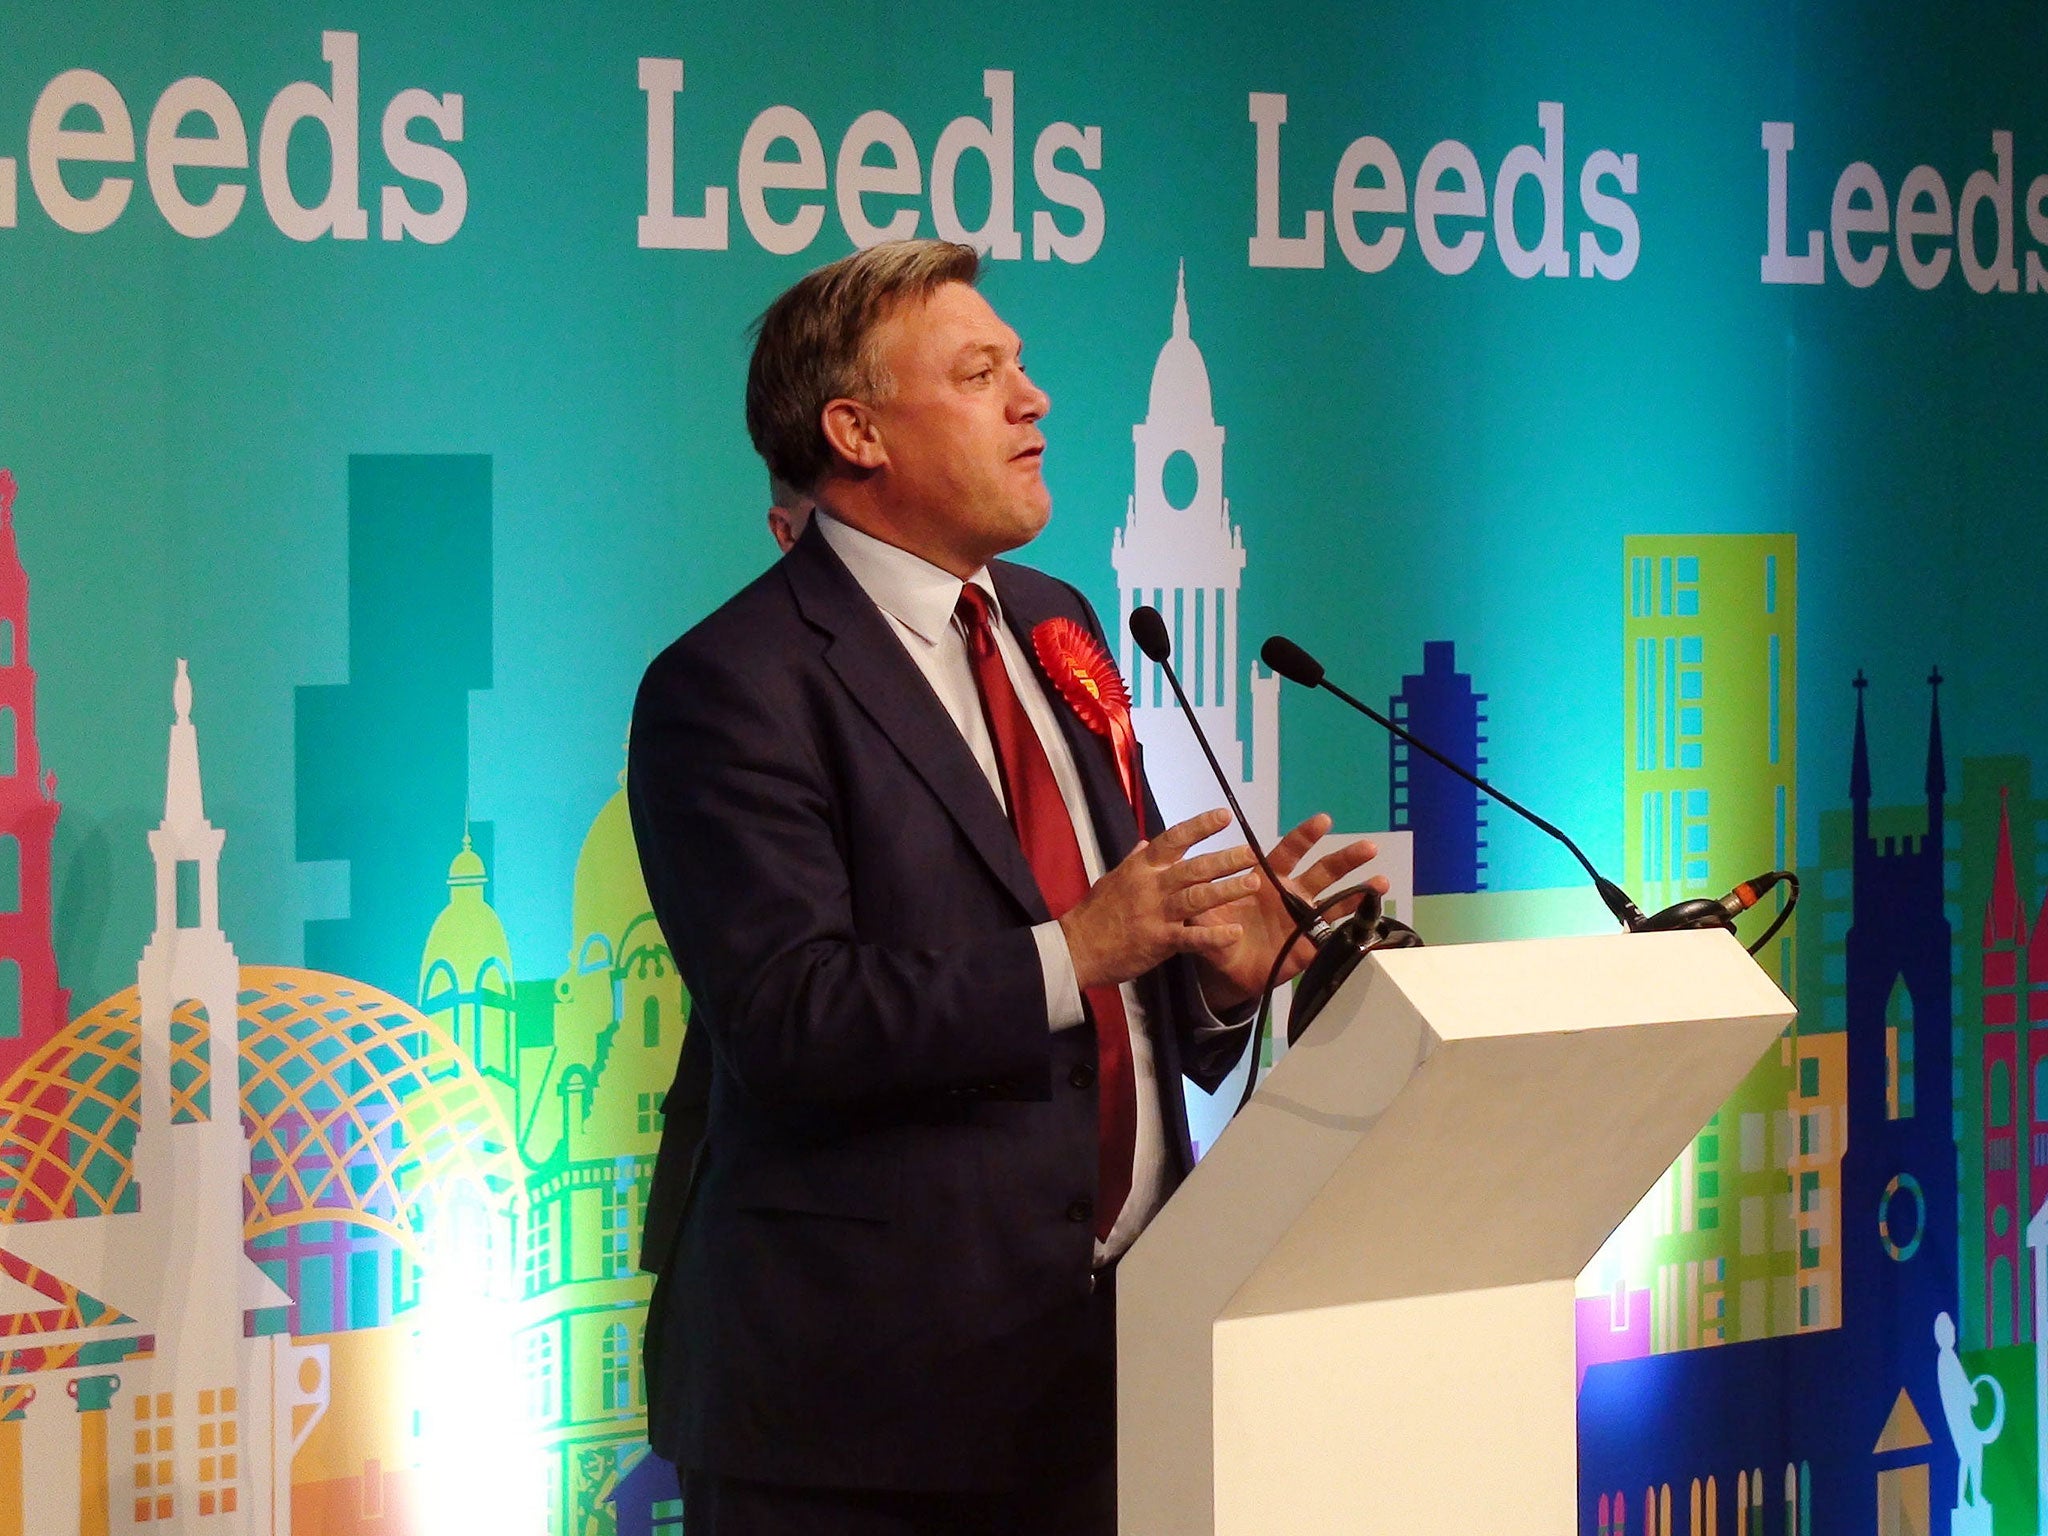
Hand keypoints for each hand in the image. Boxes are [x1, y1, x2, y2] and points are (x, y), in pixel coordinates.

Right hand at [1060, 809, 1260, 991]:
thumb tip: (1145, 842)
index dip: (1201, 826)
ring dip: (1227, 890)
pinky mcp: (1159, 941)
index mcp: (1142, 868)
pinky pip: (1192, 938)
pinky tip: (1236, 932)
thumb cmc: (1095, 913)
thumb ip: (1134, 861)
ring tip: (1254, 884)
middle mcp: (1151, 886)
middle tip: (1253, 853)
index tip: (1226, 815)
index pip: (1173, 839)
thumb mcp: (1112, 880)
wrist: (1076, 948)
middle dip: (1226, 859)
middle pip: (1194, 868)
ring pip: (1197, 898)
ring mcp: (1156, 913)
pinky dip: (1214, 935)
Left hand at [1191, 813, 1386, 1010]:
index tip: (1324, 821)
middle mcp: (1292, 893)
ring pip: (1336, 899)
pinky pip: (1335, 932)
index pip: (1288, 852)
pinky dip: (1354, 924)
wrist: (1227, 969)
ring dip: (1360, 889)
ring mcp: (1305, 918)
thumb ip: (1200, 905)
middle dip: (1345, 858)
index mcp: (1267, 879)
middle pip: (1323, 871)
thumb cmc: (1217, 933)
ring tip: (1382, 880)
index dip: (1305, 837)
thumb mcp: (1202, 918)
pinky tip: (1374, 916)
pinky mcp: (1311, 943)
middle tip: (1369, 846)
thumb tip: (1191, 890)